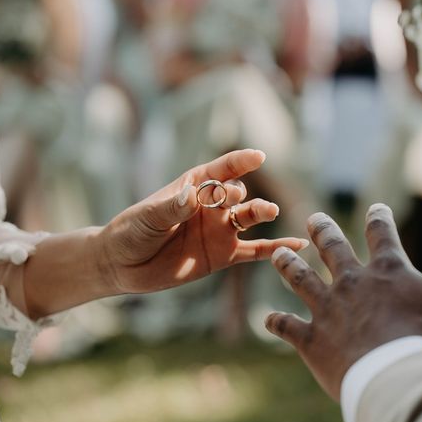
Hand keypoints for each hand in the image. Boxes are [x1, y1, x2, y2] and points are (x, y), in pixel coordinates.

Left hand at [99, 149, 307, 293]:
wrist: (125, 265)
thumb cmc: (132, 232)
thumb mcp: (148, 218)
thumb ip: (172, 208)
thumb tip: (192, 196)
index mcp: (194, 186)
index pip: (221, 170)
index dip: (240, 162)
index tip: (258, 156)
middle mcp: (213, 205)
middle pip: (237, 194)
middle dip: (241, 195)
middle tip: (237, 201)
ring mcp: (221, 229)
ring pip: (249, 217)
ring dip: (261, 212)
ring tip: (270, 210)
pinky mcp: (224, 254)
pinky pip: (255, 250)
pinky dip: (275, 248)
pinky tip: (297, 246)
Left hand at [265, 204, 421, 399]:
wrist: (396, 376)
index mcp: (386, 271)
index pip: (381, 233)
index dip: (378, 217)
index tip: (375, 209)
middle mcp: (351, 282)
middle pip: (331, 247)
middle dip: (322, 229)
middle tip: (312, 219)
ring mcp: (327, 309)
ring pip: (299, 278)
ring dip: (288, 264)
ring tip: (278, 254)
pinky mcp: (311, 338)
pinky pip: (287, 326)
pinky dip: (276, 322)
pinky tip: (268, 319)